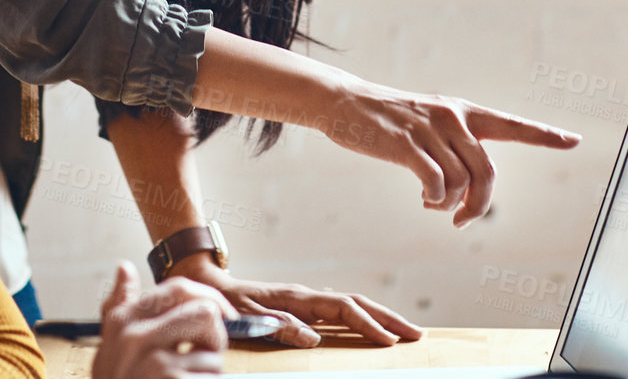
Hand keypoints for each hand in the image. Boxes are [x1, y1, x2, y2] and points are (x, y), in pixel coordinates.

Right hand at [92, 261, 233, 378]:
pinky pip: (212, 374)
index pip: (178, 289)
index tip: (222, 315)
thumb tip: (124, 267)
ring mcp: (154, 363)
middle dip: (215, 335)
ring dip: (209, 372)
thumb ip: (118, 308)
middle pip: (205, 311)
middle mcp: (135, 338)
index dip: (209, 298)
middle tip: (205, 354)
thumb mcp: (109, 349)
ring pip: (213, 351)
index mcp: (123, 322)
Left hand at [167, 253, 424, 347]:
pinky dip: (362, 318)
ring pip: (352, 305)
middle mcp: (307, 295)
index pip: (343, 309)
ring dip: (379, 317)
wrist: (210, 286)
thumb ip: (279, 326)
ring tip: (404, 332)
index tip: (389, 341)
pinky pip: (340, 311)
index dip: (368, 325)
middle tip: (416, 335)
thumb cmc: (227, 306)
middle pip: (357, 303)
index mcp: (298, 297)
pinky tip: (371, 328)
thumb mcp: (247, 319)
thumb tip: (314, 338)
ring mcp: (307, 300)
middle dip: (388, 318)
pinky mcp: (303, 307)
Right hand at [331, 79, 581, 225]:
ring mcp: (430, 129)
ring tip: (432, 203)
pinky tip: (424, 199)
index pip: (512, 124)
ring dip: (449, 204)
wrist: (345, 103)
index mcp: (464, 112)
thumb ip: (454, 148)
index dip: (544, 135)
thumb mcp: (429, 124)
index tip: (574, 140)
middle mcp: (453, 117)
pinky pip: (435, 183)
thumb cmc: (389, 121)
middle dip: (480, 205)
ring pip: (460, 182)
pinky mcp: (406, 144)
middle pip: (487, 172)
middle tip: (462, 221)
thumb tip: (468, 191)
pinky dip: (433, 199)